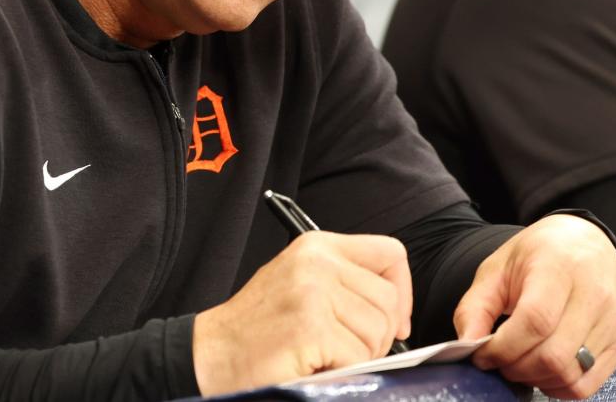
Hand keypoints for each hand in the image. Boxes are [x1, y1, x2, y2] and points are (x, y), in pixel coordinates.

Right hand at [193, 231, 410, 394]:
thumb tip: (398, 308)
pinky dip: (341, 370)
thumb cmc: (259, 327)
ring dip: (358, 355)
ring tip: (322, 354)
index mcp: (316, 246)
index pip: (390, 253)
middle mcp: (316, 262)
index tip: (393, 318)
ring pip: (379, 332)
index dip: (402, 291)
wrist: (213, 353)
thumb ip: (345, 280)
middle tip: (344, 347)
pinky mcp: (311, 327)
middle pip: (389, 301)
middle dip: (378, 335)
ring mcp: (313, 292)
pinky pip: (358, 357)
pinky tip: (312, 363)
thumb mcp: (301, 283)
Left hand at [454, 214, 615, 398]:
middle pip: (553, 356)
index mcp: (558, 269)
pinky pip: (588, 384)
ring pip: (571, 375)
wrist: (587, 243)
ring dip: (535, 379)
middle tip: (498, 361)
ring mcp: (612, 323)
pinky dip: (559, 387)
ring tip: (518, 363)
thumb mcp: (497, 268)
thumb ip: (475, 307)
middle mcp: (594, 296)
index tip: (482, 354)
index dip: (503, 347)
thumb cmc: (538, 255)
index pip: (535, 321)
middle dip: (515, 368)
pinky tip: (542, 370)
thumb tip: (466, 345)